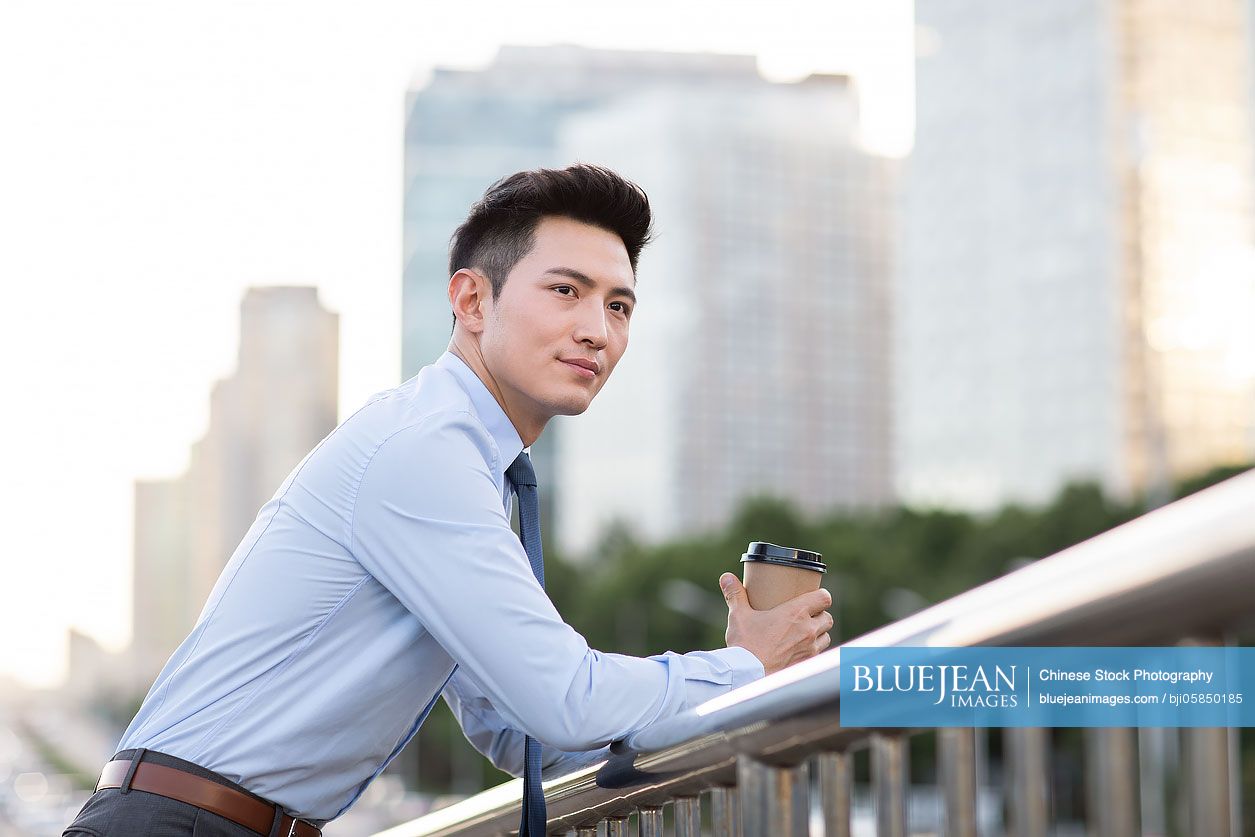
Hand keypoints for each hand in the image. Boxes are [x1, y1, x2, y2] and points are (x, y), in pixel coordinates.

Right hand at [719, 573, 833, 675]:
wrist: (749, 675)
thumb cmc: (746, 645)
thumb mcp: (738, 615)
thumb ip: (735, 594)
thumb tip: (726, 577)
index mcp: (796, 613)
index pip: (824, 598)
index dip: (822, 596)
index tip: (814, 597)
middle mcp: (808, 630)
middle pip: (827, 618)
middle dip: (820, 616)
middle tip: (807, 616)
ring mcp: (810, 649)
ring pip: (825, 637)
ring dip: (819, 634)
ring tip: (805, 633)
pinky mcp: (806, 664)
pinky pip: (818, 654)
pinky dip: (813, 651)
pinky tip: (800, 651)